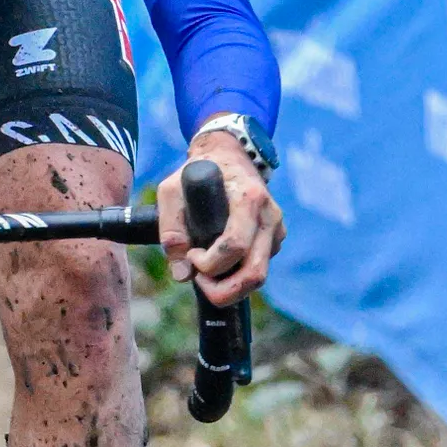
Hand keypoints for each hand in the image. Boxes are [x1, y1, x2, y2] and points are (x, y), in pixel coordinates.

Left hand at [160, 147, 282, 306]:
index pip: (235, 245)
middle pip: (255, 272)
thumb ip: (170, 229)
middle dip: (224, 290)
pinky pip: (259, 267)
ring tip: (205, 274)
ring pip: (259, 275)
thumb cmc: (197, 172)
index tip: (191, 255)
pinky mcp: (275, 238)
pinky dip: (238, 275)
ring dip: (230, 287)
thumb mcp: (171, 190)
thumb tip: (181, 273)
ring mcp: (276, 228)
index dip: (210, 263)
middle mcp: (269, 216)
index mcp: (249, 199)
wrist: (228, 155)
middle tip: (199, 281)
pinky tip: (219, 261)